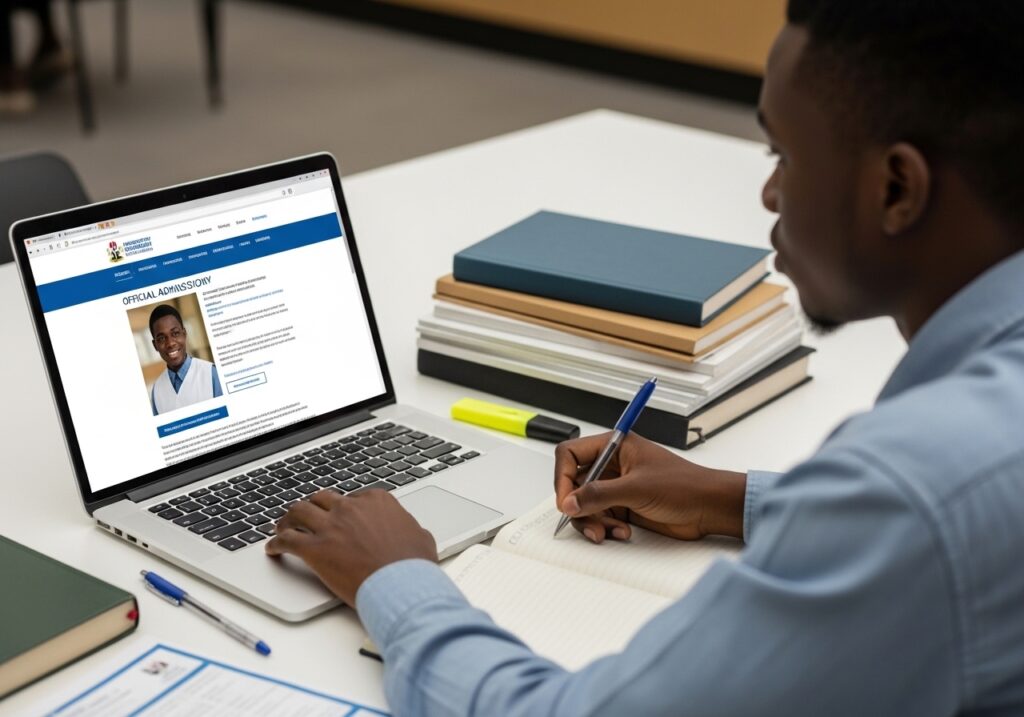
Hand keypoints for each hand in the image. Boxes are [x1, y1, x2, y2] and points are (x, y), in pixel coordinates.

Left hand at [265, 489, 437, 605]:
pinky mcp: (315, 548)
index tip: (338, 516)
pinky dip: (276, 543)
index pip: (351, 497)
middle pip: (322, 499)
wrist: (401, 586)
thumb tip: (415, 534)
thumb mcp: (422, 539)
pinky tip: (272, 549)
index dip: (342, 508)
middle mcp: (350, 508)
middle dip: (313, 507)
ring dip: (288, 518)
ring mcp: (331, 526)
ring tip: (283, 526)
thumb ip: (412, 530)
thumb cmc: (413, 566)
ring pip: (299, 512)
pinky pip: (287, 540)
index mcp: (377, 501)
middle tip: (306, 516)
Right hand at [554, 432, 745, 542]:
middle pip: (574, 483)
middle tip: (586, 521)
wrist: (709, 509)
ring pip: (584, 504)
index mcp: (614, 446)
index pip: (571, 454)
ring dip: (592, 521)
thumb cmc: (684, 486)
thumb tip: (569, 501)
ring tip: (607, 532)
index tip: (565, 499)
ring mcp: (617, 487)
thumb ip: (599, 494)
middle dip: (578, 505)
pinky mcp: (623, 507)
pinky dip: (605, 528)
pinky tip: (622, 532)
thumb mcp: (637, 488)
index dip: (563, 476)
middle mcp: (612, 465)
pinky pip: (599, 518)